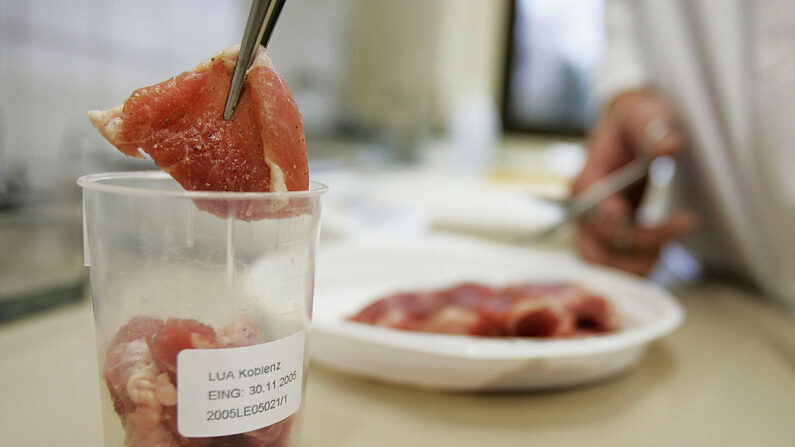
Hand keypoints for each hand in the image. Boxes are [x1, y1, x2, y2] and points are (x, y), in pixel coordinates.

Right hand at [573, 90, 696, 274]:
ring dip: (636, 266)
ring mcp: (593, 225)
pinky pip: (612, 265)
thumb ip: (654, 130)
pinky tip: (662, 253)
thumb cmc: (634, 121)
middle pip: (596, 249)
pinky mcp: (607, 235)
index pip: (597, 214)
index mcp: (587, 181)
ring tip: (669, 250)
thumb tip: (669, 147)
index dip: (622, 225)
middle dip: (637, 250)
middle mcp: (584, 209)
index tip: (658, 220)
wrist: (629, 126)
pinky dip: (635, 268)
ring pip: (602, 264)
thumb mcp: (643, 115)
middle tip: (678, 229)